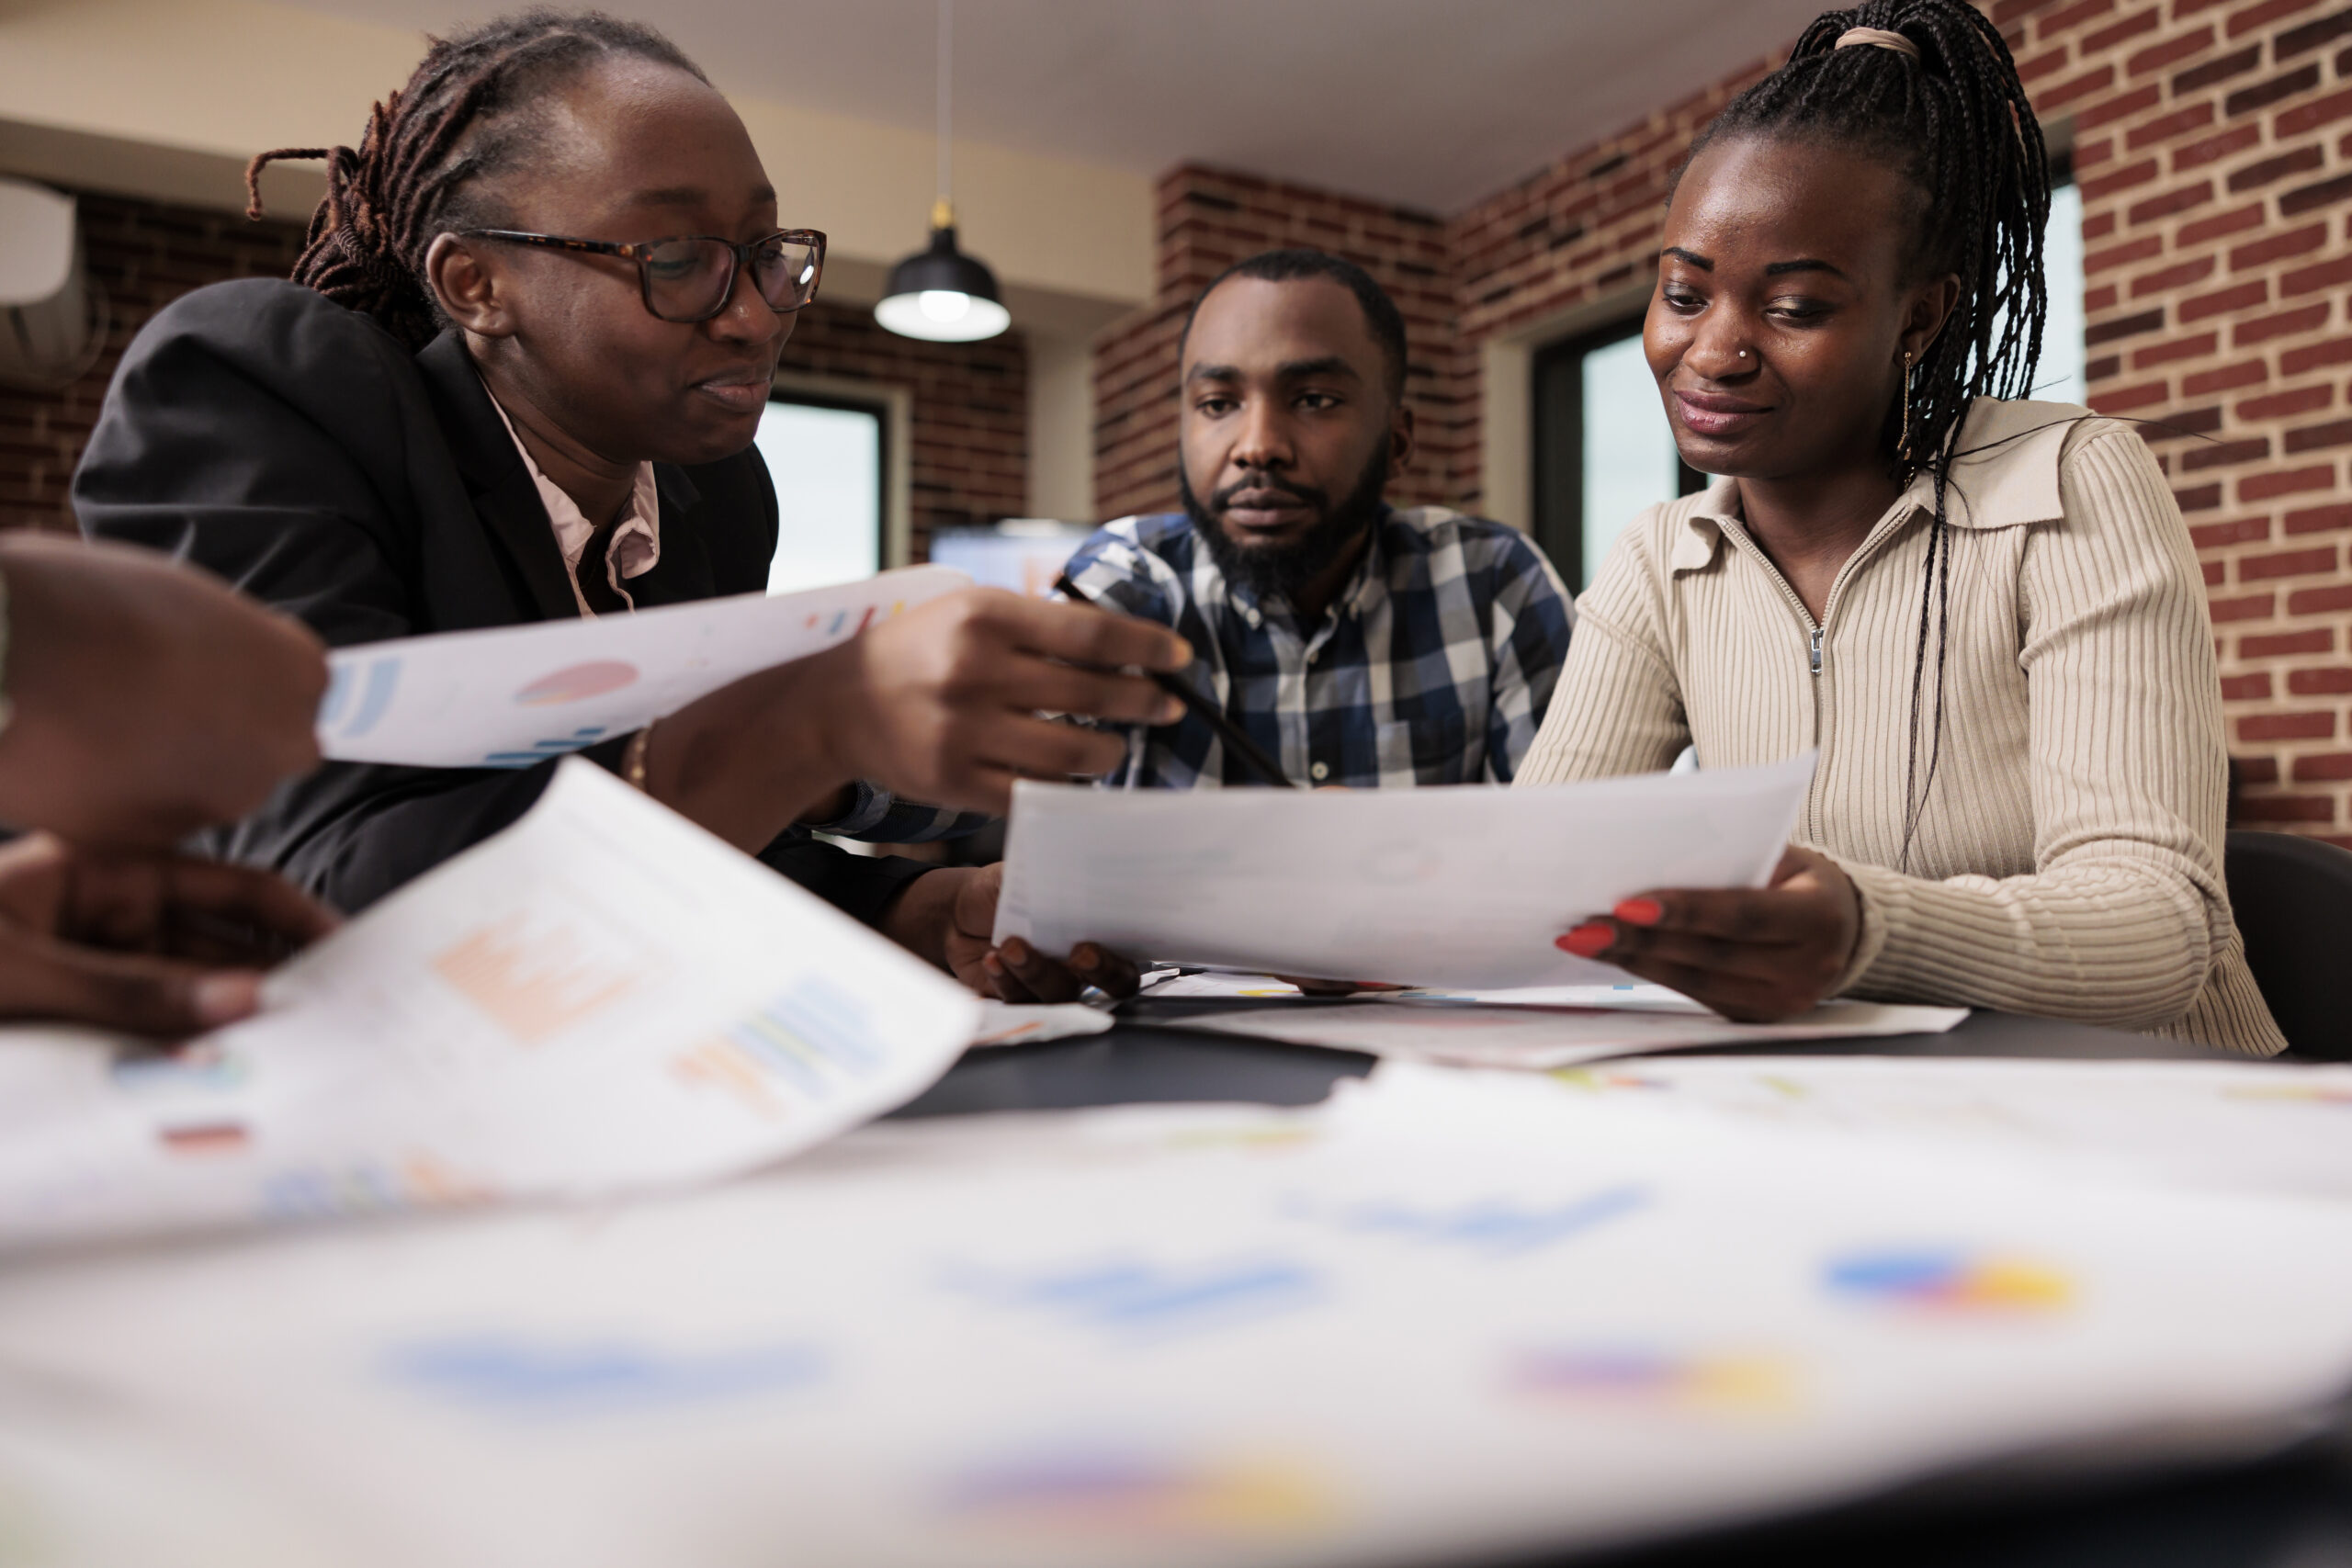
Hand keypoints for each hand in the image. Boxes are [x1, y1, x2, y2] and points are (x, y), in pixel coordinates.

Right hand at [0, 536, 327, 847]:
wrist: (3, 665)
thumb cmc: (85, 604)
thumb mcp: (179, 597)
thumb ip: (222, 641)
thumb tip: (216, 657)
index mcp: (299, 673)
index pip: (294, 683)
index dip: (242, 675)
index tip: (200, 665)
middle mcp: (282, 746)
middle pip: (264, 743)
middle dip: (220, 731)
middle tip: (150, 702)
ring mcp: (224, 800)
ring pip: (210, 787)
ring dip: (173, 768)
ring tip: (103, 729)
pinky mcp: (161, 840)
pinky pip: (154, 818)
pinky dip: (126, 799)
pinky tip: (80, 762)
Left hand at [0, 834, 340, 1035]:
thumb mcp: (20, 976)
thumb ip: (127, 992)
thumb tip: (241, 999)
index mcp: (97, 871)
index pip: (226, 885)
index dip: (291, 916)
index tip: (344, 950)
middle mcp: (106, 915)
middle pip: (217, 946)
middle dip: (269, 979)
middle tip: (327, 1018)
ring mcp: (95, 968)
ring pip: (190, 996)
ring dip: (228, 1023)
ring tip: (282, 1052)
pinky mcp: (82, 1020)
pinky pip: (152, 1033)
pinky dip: (184, 1052)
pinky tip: (220, 1070)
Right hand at [815, 590, 1190, 814]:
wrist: (835, 704)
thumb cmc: (919, 650)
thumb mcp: (970, 611)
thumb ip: (1038, 623)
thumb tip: (1126, 645)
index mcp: (985, 616)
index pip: (1092, 631)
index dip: (1147, 646)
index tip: (1180, 657)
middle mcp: (975, 671)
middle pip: (1093, 693)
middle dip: (1144, 702)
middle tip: (1165, 706)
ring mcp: (964, 731)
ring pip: (1074, 752)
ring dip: (1111, 752)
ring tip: (1116, 746)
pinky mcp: (954, 782)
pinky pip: (1036, 795)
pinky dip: (1068, 789)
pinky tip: (1077, 778)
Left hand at [883, 863, 1141, 1002]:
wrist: (960, 910)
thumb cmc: (1004, 890)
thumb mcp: (1027, 875)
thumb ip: (1052, 879)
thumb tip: (1072, 868)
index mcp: (1097, 933)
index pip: (1127, 958)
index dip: (1118, 960)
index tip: (1092, 944)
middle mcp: (1082, 966)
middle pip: (1111, 986)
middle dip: (1099, 973)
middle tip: (1077, 955)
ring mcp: (1051, 984)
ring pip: (1060, 994)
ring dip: (1037, 971)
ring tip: (1010, 945)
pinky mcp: (1018, 996)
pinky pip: (1020, 1000)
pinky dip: (1006, 979)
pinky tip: (992, 958)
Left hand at [1553, 846, 1859, 1021]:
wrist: (1843, 925)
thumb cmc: (1796, 877)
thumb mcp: (1779, 856)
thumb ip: (1726, 863)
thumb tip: (1643, 864)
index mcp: (1819, 917)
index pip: (1742, 915)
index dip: (1684, 911)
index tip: (1626, 905)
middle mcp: (1807, 969)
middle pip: (1709, 955)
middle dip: (1640, 941)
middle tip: (1583, 926)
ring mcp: (1783, 1003)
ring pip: (1694, 982)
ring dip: (1633, 960)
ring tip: (1583, 939)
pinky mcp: (1756, 1018)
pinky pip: (1695, 995)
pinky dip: (1651, 973)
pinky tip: (1615, 955)